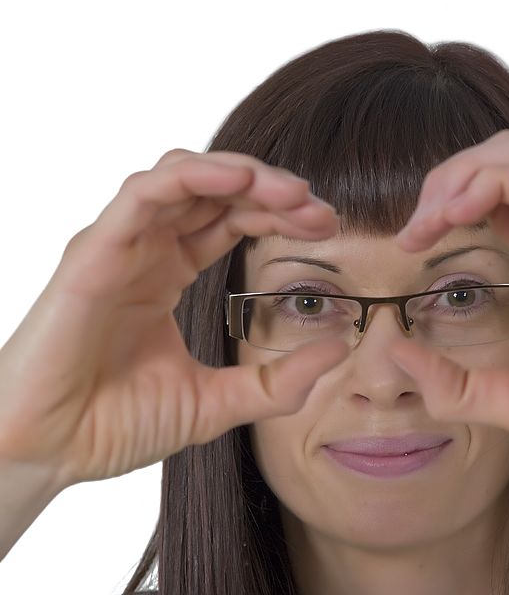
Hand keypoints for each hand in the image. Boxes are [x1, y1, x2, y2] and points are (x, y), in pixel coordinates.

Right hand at [0, 149, 349, 489]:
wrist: (49, 453)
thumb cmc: (115, 423)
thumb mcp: (217, 402)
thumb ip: (278, 382)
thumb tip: (340, 349)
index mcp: (171, 271)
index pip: (234, 219)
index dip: (282, 215)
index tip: (328, 226)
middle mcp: (148, 249)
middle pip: (218, 191)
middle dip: (274, 192)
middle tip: (321, 211)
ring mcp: (121, 246)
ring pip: (184, 177)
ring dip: (243, 174)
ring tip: (292, 193)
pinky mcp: (94, 253)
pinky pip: (144, 195)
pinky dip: (193, 177)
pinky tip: (240, 180)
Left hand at [388, 128, 508, 464]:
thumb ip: (453, 384)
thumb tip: (397, 354)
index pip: (493, 196)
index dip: (444, 206)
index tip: (409, 243)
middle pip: (502, 158)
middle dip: (448, 178)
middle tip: (416, 226)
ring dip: (466, 171)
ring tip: (435, 215)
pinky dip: (491, 181)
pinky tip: (458, 215)